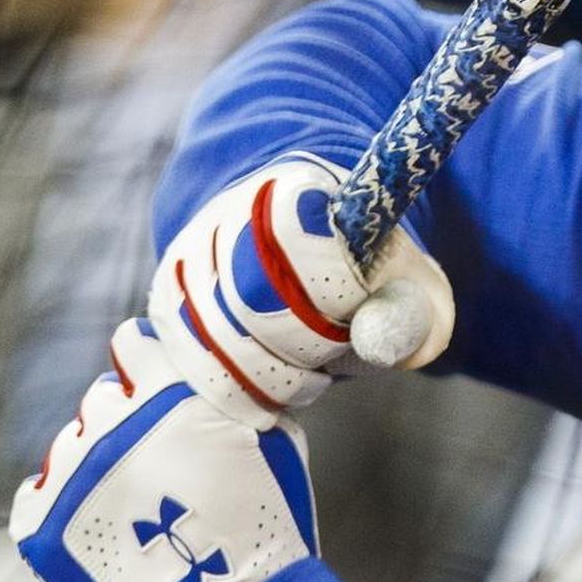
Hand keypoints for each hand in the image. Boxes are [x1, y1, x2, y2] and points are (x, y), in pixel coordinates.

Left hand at [10, 318, 320, 581]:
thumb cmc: (269, 534)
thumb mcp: (275, 443)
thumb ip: (232, 401)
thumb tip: (214, 383)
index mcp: (170, 393)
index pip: (133, 345)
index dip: (152, 370)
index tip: (165, 395)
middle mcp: (111, 423)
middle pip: (102, 400)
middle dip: (129, 424)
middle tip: (162, 471)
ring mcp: (70, 475)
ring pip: (71, 446)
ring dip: (96, 466)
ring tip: (136, 513)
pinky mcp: (39, 524)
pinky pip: (38, 492)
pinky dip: (61, 504)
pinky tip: (100, 529)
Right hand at [148, 154, 453, 422]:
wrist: (297, 246)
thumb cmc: (363, 268)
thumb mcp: (409, 279)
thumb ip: (415, 312)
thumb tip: (380, 347)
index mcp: (296, 189)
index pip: (297, 236)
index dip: (334, 288)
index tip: (355, 303)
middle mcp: (227, 214)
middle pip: (254, 300)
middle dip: (310, 344)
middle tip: (337, 348)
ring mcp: (188, 259)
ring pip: (222, 341)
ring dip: (282, 376)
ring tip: (316, 371)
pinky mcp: (167, 303)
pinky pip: (198, 367)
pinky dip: (246, 392)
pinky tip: (279, 386)